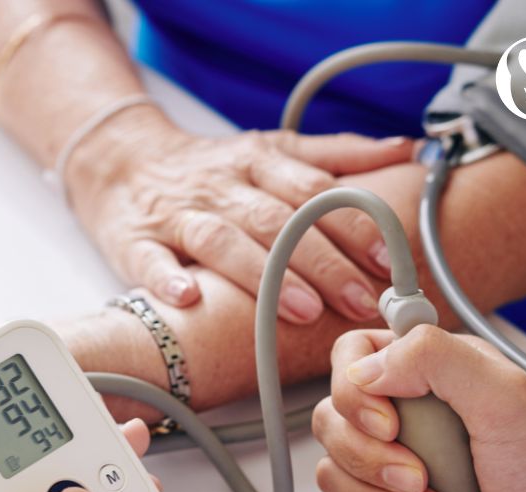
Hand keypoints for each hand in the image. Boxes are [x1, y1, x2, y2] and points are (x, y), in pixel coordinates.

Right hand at [68, 108, 412, 320]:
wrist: (120, 161)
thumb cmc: (207, 168)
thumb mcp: (270, 149)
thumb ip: (335, 154)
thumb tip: (405, 149)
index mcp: (258, 162)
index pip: (312, 192)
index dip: (352, 223)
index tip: (388, 259)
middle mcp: (221, 186)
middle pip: (277, 220)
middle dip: (322, 261)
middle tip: (360, 300)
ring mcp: (176, 214)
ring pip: (222, 240)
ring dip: (262, 273)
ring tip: (302, 309)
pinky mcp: (135, 241)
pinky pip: (150, 260)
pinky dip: (167, 279)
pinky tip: (189, 298)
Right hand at [314, 326, 525, 491]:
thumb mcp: (506, 397)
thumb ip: (434, 358)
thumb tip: (365, 366)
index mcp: (432, 374)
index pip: (351, 357)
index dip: (352, 390)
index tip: (388, 420)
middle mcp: (408, 416)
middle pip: (332, 420)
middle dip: (371, 458)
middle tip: (420, 474)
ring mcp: (396, 467)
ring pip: (336, 475)